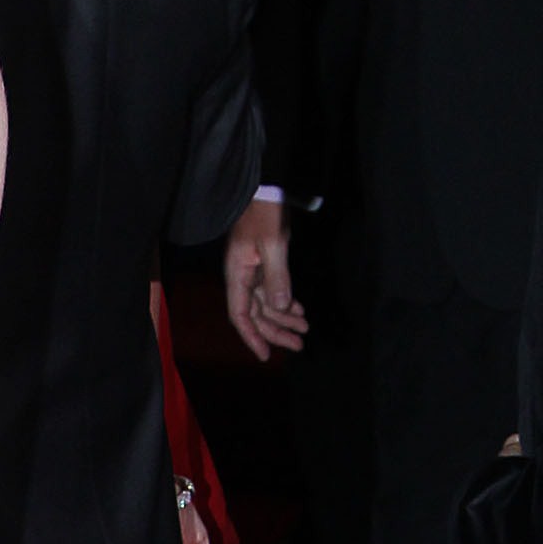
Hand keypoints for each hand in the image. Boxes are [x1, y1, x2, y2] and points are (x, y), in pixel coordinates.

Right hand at [224, 196, 307, 362]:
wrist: (264, 189)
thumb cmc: (265, 213)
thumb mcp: (274, 244)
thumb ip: (277, 277)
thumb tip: (280, 307)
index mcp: (238, 274)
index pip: (240, 315)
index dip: (252, 337)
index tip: (265, 355)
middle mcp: (242, 277)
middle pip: (256, 314)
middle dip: (276, 331)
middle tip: (298, 344)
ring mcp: (253, 271)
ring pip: (266, 304)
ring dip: (284, 318)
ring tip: (304, 329)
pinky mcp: (263, 263)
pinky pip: (272, 290)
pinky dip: (286, 302)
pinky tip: (298, 310)